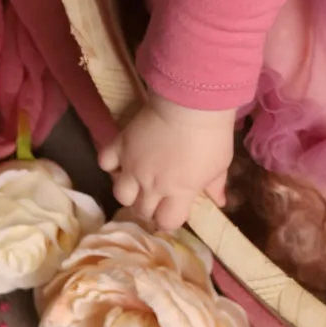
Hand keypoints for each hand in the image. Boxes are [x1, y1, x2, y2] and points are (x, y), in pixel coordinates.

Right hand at [97, 94, 236, 230]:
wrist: (191, 104)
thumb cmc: (212, 137)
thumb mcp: (220, 165)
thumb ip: (216, 187)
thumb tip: (220, 203)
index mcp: (178, 193)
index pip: (167, 222)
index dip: (170, 220)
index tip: (174, 210)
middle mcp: (152, 185)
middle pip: (141, 211)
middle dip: (149, 209)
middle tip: (156, 198)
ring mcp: (133, 166)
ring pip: (120, 194)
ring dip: (129, 192)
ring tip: (138, 183)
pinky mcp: (121, 145)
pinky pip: (105, 162)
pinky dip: (111, 164)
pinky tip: (122, 161)